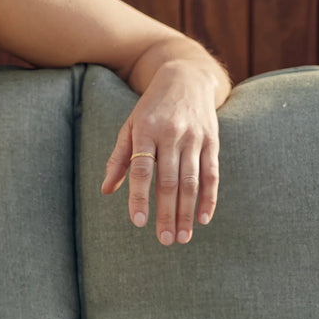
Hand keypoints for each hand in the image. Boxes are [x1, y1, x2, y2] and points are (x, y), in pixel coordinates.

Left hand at [100, 62, 221, 245]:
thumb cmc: (152, 108)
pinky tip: (203, 218)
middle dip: (167, 213)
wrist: (186, 77)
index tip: (139, 221)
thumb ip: (119, 158)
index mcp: (146, 131)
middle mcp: (171, 135)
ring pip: (191, 181)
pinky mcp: (212, 141)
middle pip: (169, 181)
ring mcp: (194, 138)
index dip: (139, 196)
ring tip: (182, 237)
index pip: (142, 169)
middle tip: (165, 240)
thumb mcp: (130, 126)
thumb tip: (106, 190)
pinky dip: (209, 198)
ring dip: (187, 212)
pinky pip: (212, 174)